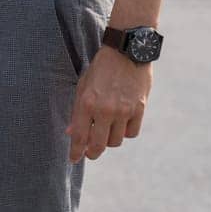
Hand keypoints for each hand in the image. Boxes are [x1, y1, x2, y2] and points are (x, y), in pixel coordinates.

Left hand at [65, 46, 150, 161]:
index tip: (73, 159)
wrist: (126, 52)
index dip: (76, 151)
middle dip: (92, 153)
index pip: (79, 136)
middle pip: (98, 144)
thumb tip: (71, 133)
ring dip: (108, 140)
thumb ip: (77, 111)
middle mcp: (105, 109)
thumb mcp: (83, 86)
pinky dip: (125, 132)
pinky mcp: (139, 109)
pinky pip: (131, 133)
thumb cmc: (101, 69)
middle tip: (90, 154)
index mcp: (86, 102)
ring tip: (105, 132)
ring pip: (115, 141)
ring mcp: (124, 111)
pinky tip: (120, 125)